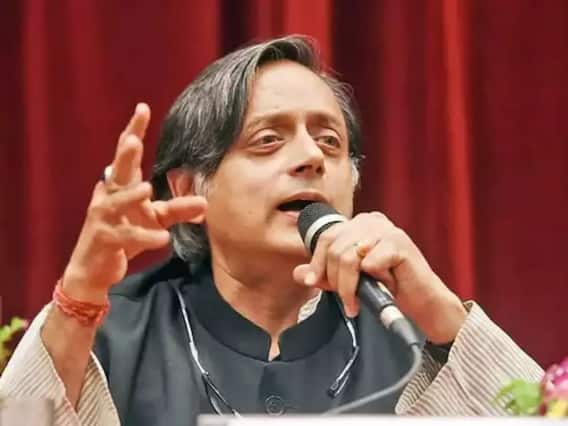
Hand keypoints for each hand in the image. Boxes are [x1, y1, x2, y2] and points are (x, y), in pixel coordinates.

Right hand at [62, 103, 206, 302]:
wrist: (95, 269)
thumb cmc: (124, 236)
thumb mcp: (155, 220)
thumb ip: (178, 210)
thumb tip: (206, 203)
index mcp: (121, 186)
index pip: (127, 155)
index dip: (134, 131)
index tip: (143, 108)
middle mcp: (109, 196)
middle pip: (117, 170)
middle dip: (124, 154)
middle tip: (133, 140)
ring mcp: (104, 217)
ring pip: (117, 203)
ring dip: (130, 195)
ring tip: (147, 188)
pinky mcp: (105, 239)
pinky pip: (126, 236)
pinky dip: (145, 236)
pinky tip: (163, 238)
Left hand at [293, 212, 466, 343]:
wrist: (421, 302)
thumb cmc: (387, 288)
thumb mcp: (350, 281)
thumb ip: (324, 275)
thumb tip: (297, 273)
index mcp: (358, 224)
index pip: (326, 237)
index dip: (316, 262)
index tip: (312, 282)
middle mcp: (371, 220)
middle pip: (336, 249)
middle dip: (335, 280)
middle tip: (346, 300)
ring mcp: (387, 230)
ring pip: (349, 257)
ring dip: (350, 286)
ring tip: (356, 302)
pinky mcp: (400, 244)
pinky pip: (370, 263)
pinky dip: (374, 280)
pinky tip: (386, 286)